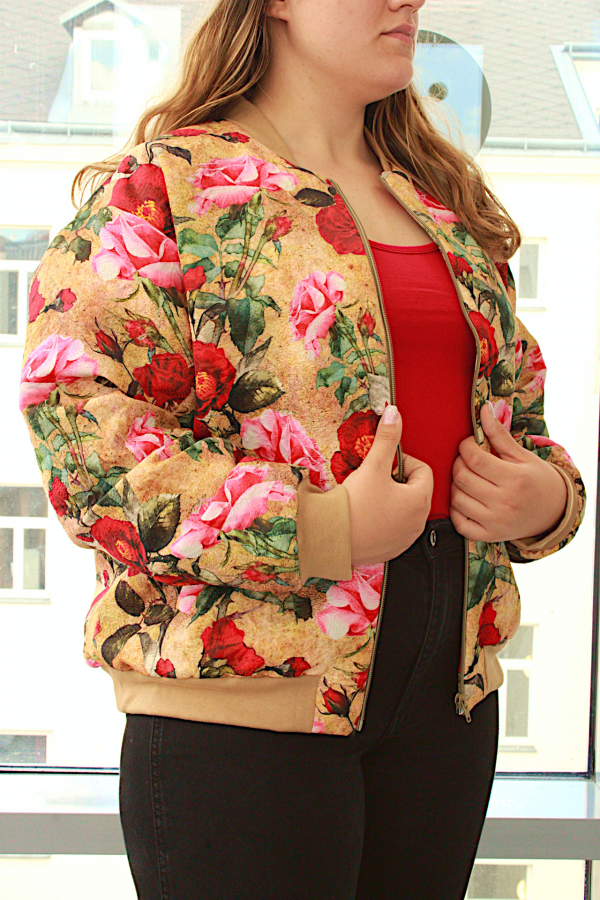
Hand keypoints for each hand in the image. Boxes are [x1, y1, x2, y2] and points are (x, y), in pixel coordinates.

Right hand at [343, 405, 433, 566]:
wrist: (331, 539)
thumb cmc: (354, 505)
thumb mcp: (372, 466)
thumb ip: (386, 438)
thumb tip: (394, 413)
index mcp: (420, 500)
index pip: (422, 469)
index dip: (401, 461)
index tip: (382, 464)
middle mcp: (418, 521)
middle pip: (414, 489)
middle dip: (395, 480)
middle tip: (373, 479)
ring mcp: (406, 538)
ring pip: (404, 508)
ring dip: (390, 499)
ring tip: (368, 496)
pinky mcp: (392, 549)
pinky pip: (394, 527)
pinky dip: (383, 519)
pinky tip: (366, 515)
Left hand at [449, 401, 567, 542]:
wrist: (553, 513)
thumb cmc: (537, 480)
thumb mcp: (522, 456)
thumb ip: (500, 434)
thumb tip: (484, 409)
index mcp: (515, 479)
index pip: (475, 459)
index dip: (465, 447)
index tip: (470, 444)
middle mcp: (504, 503)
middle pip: (462, 478)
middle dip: (459, 463)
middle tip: (467, 460)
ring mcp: (495, 522)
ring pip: (457, 498)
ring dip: (456, 484)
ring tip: (468, 478)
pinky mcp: (489, 536)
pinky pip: (459, 523)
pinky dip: (456, 510)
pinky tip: (466, 498)